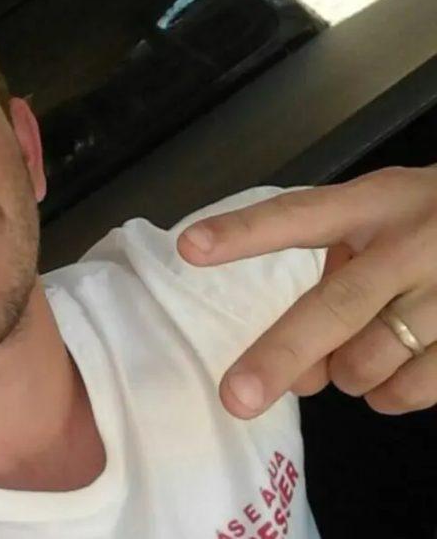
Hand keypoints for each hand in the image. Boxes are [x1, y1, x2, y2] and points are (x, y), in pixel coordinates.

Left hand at [177, 166, 436, 418]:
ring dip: (346, 374)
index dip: (245, 234)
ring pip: (370, 360)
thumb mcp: (382, 218)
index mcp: (377, 203)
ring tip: (358, 352)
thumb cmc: (433, 223)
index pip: (300, 216)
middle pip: (337, 306)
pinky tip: (392, 375)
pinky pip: (413, 389)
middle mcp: (414, 243)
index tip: (188, 247)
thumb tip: (297, 371)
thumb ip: (332, 275)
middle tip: (237, 398)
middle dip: (281, 354)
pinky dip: (389, 395)